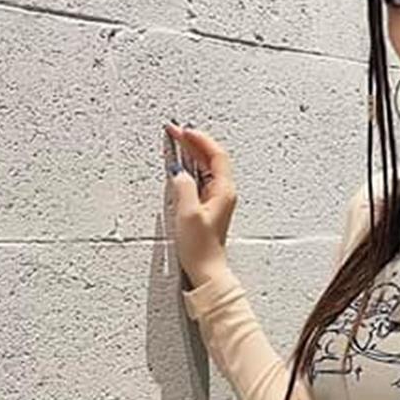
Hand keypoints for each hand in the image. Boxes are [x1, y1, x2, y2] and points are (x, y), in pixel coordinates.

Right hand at [162, 122, 237, 286]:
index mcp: (224, 190)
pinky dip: (190, 167)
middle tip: (175, 130)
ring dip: (191, 152)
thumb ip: (183, 187)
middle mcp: (224, 192)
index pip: (215, 154)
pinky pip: (200, 177)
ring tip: (176, 141)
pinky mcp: (208, 205)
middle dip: (193, 142)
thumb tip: (178, 170)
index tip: (184, 130)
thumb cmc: (201, 248)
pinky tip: (180, 165)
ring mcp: (217, 198)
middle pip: (211, 158)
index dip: (200, 139)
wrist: (206, 269)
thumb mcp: (188, 214)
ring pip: (205, 166)